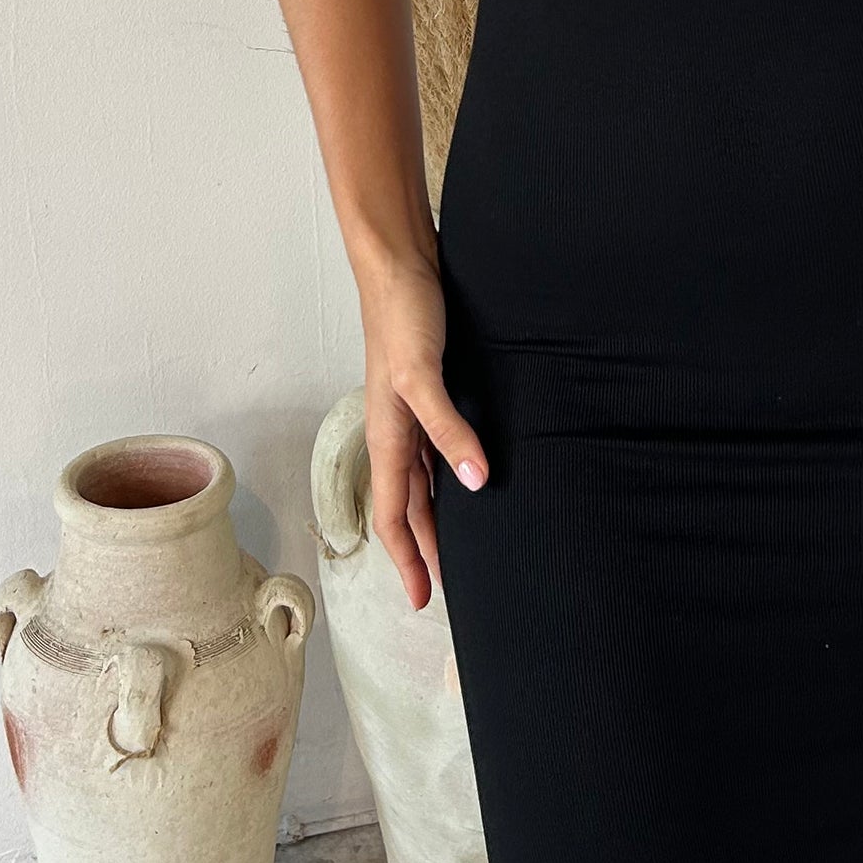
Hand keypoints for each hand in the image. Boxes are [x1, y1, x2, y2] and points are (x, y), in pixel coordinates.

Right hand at [359, 255, 490, 611]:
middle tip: (446, 586)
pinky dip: (448, 474)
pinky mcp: (429, 390)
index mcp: (387, 435)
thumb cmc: (401, 315)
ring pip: (422, 481)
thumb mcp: (422, 376)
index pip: (393, 516)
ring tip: (457, 546)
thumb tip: (475, 483)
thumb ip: (447, 429)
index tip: (422, 599)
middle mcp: (396, 431)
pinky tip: (467, 476)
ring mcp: (411, 412)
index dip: (407, 559)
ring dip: (435, 516)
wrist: (400, 264)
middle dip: (423, 549)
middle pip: (408, 506)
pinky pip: (435, 449)